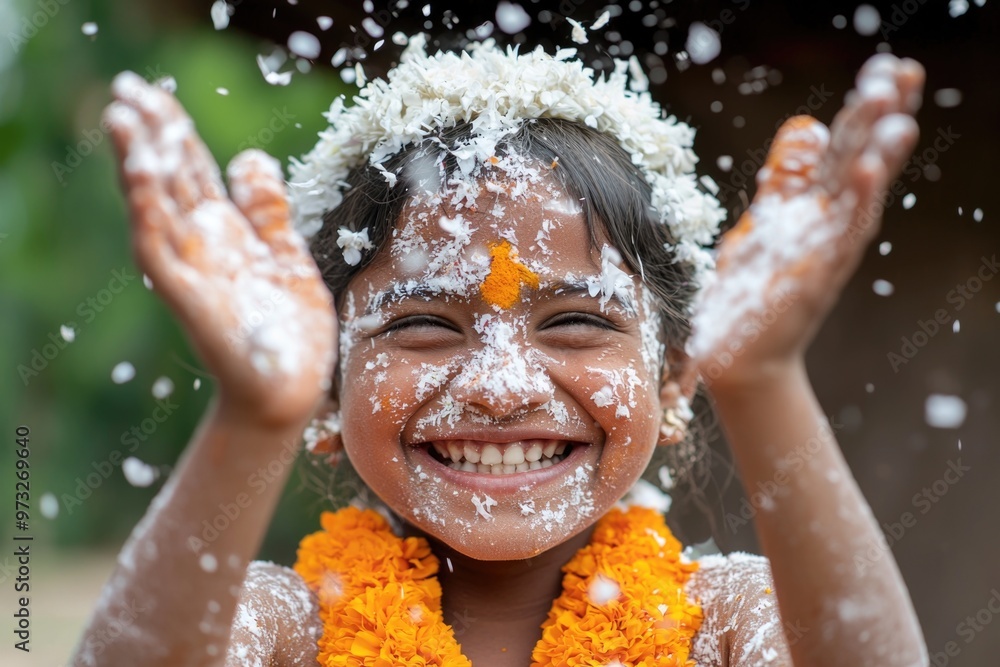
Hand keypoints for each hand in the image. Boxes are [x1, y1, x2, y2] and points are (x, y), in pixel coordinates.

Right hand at [105, 72, 335, 425]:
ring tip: (124, 116)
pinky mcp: (187, 295)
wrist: (289, 390)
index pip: (193, 170)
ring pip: (156, 206)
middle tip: (127, 86)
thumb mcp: (286, 256)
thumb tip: (251, 156)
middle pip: (170, 177)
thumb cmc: (286, 331)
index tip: (156, 92)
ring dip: (139, 162)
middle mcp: (202, 244)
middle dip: (151, 133)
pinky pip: (161, 248)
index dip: (175, 131)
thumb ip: (268, 211)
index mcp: (226, 232)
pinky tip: (143, 176)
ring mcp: (191, 268)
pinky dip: (150, 212)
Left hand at [689, 54, 924, 388]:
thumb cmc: (752, 292)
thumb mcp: (765, 222)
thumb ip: (785, 181)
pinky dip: (859, 201)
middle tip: (905, 70)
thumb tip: (805, 129)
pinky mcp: (818, 276)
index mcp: (816, 208)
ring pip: (862, 194)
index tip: (885, 67)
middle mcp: (829, 225)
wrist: (740, 356)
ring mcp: (828, 250)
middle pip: (860, 160)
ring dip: (880, 154)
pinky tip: (870, 170)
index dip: (863, 109)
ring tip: (899, 114)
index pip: (845, 147)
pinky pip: (843, 234)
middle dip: (880, 117)